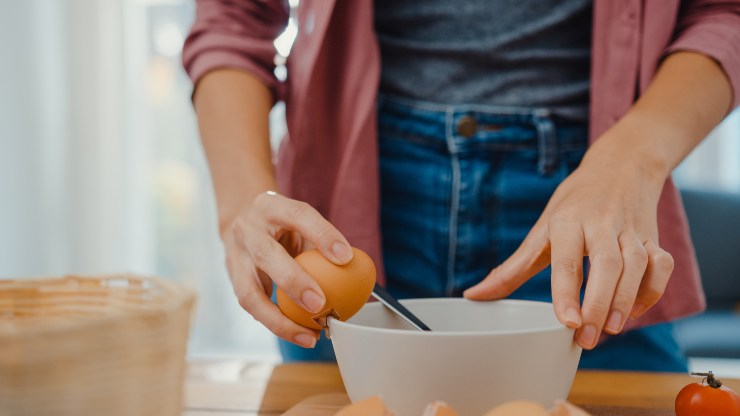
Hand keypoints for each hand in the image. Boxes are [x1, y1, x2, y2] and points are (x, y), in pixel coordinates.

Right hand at [223, 191, 352, 347]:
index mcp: (271, 207)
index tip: (346, 258)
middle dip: (294, 282)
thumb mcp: (300, 222)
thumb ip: (321, 242)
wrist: (241, 221)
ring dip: (280, 320)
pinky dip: (276, 323)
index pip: (299, 215)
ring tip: (309, 336)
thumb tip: (356, 271)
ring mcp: (235, 256)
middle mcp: (248, 230)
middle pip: (267, 255)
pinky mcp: (231, 280)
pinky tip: (299, 334)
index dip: (323, 236)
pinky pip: (252, 307)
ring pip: (249, 292)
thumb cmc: (282, 225)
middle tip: (320, 304)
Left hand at [463, 133, 674, 349]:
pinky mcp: (654, 237)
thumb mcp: (541, 231)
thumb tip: (473, 296)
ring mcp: (631, 229)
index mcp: (568, 221)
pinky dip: (651, 291)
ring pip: (637, 266)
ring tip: (609, 328)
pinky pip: (662, 266)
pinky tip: (633, 310)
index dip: (567, 292)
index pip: (567, 259)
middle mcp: (602, 223)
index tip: (567, 322)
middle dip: (598, 304)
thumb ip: (511, 269)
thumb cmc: (574, 204)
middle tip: (586, 337)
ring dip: (625, 301)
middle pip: (607, 265)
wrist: (621, 166)